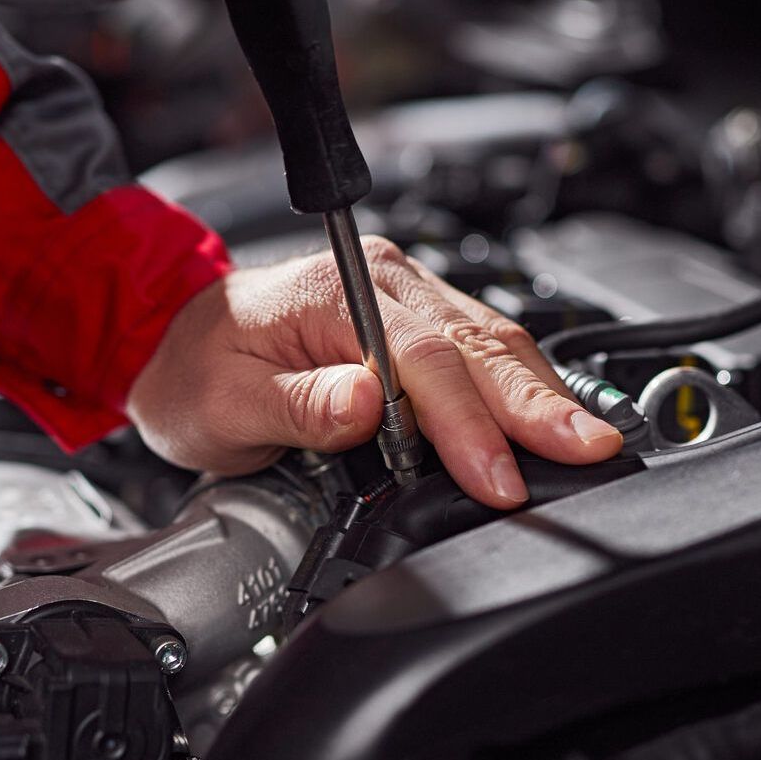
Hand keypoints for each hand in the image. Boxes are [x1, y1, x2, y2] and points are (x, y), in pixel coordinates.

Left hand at [126, 236, 622, 507]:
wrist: (171, 343)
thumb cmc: (193, 369)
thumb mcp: (221, 402)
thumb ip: (296, 406)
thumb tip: (366, 405)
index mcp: (338, 287)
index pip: (423, 360)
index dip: (469, 424)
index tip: (497, 477)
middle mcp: (384, 282)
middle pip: (478, 346)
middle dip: (537, 406)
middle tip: (589, 450)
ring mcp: (406, 299)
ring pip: (492, 346)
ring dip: (540, 398)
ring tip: (589, 441)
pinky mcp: (417, 327)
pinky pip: (482, 354)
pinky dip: (520, 391)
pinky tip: (550, 421)